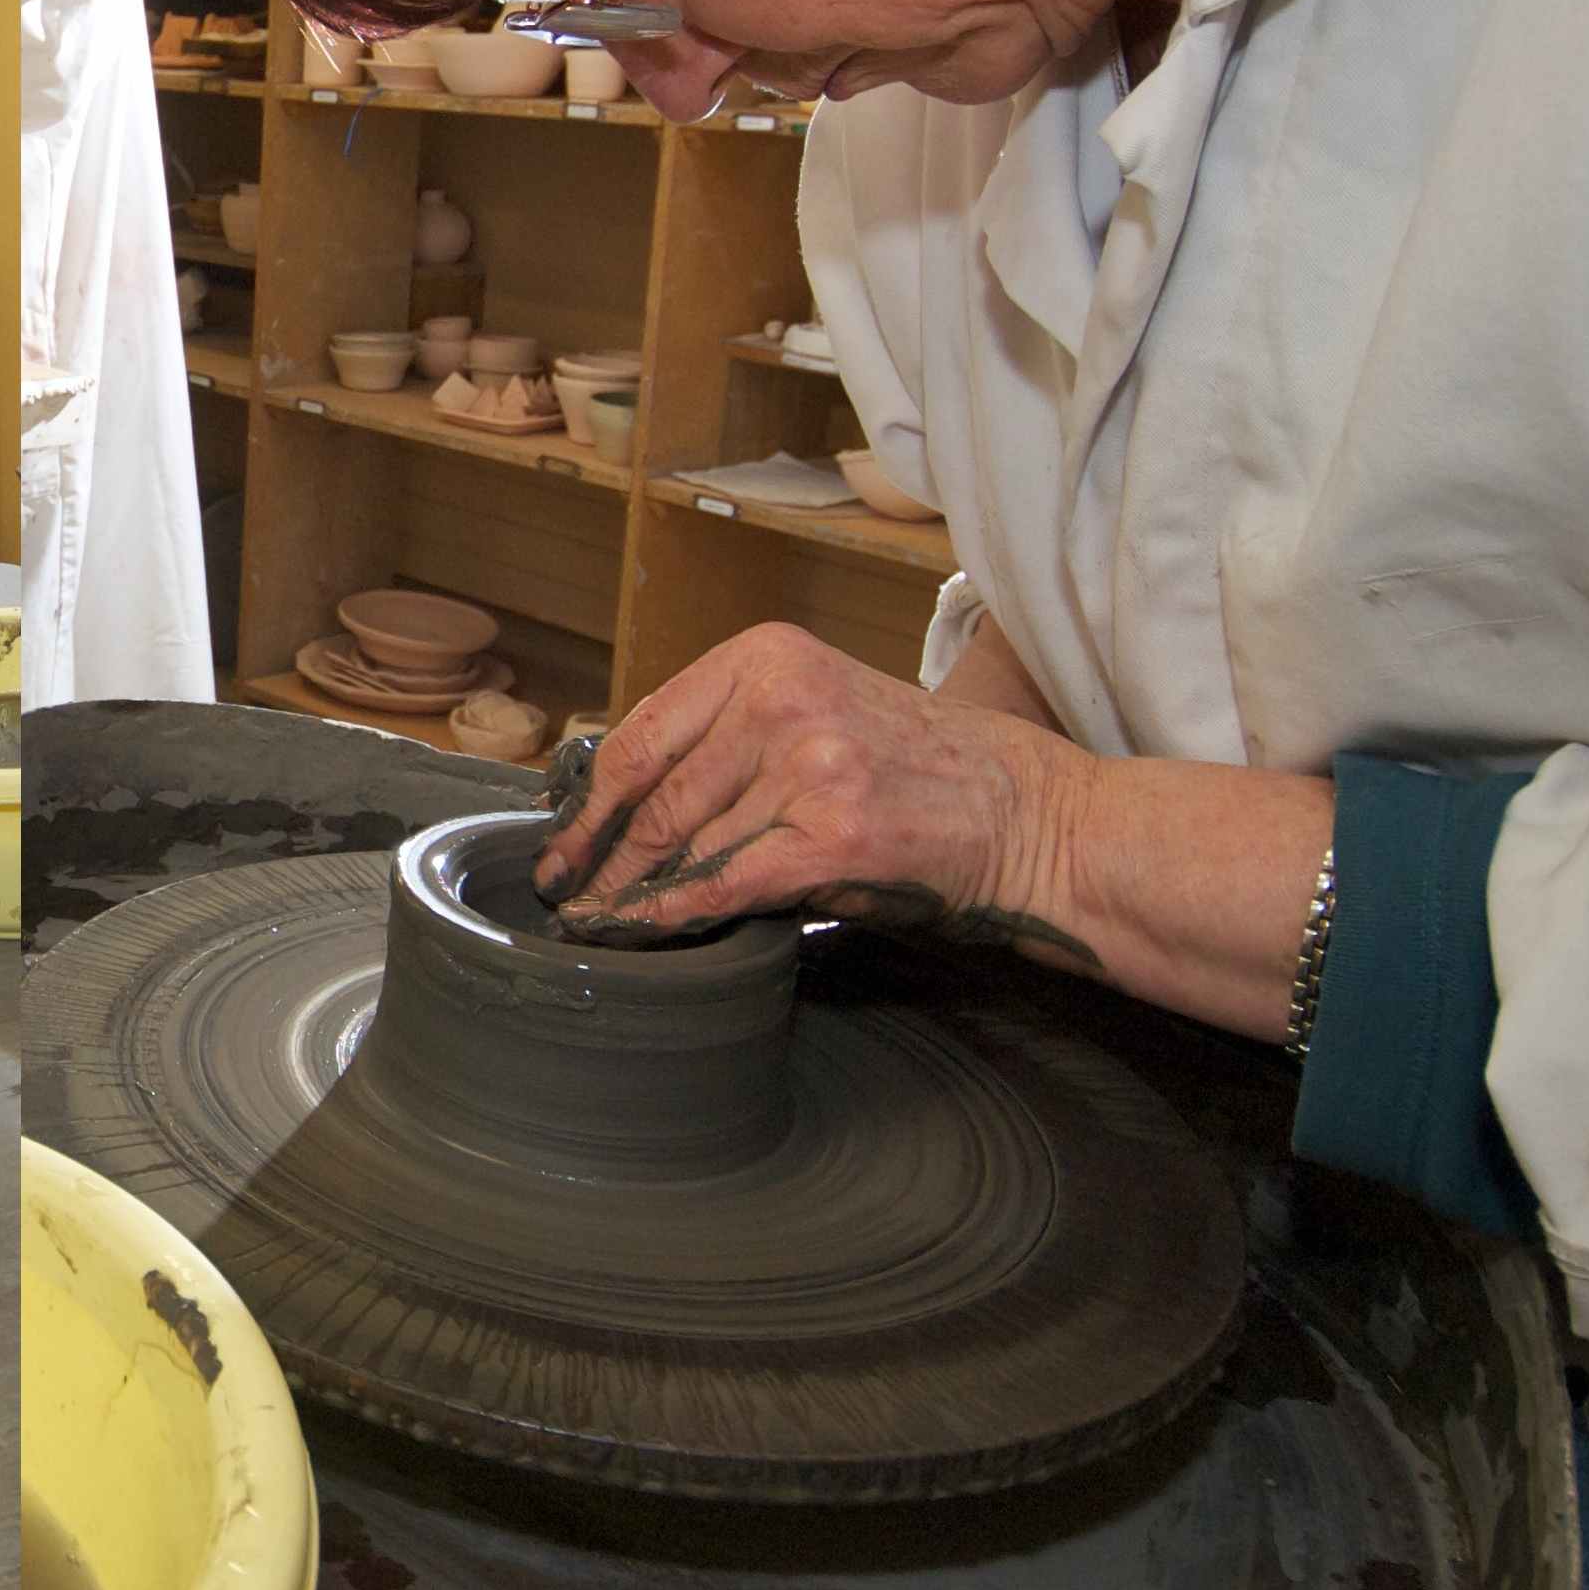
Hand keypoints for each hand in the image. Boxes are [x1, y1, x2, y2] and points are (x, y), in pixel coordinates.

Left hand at [532, 622, 1096, 963]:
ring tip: (606, 924)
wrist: (1025, 814)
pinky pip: (727, 884)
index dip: (590, 803)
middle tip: (572, 899)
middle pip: (656, 797)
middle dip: (604, 860)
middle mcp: (782, 700)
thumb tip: (627, 805)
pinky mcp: (833, 835)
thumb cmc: (919, 771)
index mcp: (767, 657)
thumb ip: (733, 737)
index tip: (563, 845)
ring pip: (688, 844)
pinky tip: (650, 932)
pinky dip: (679, 914)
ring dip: (639, 895)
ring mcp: (808, 766)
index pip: (643, 735)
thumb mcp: (819, 712)